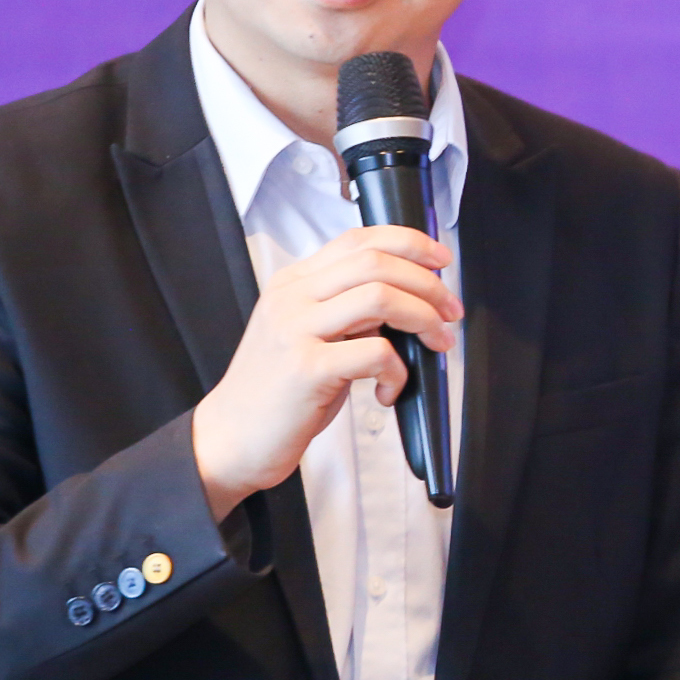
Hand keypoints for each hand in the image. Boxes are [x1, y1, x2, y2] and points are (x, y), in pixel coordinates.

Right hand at [191, 226, 460, 521]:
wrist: (229, 441)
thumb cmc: (277, 394)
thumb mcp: (308, 337)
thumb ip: (347, 311)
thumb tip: (405, 301)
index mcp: (292, 284)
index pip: (357, 239)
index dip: (409, 242)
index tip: (441, 260)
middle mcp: (291, 298)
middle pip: (376, 262)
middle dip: (428, 284)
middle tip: (451, 312)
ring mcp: (296, 331)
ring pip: (380, 297)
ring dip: (424, 319)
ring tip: (436, 344)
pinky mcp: (306, 369)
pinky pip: (375, 352)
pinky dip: (398, 370)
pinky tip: (389, 390)